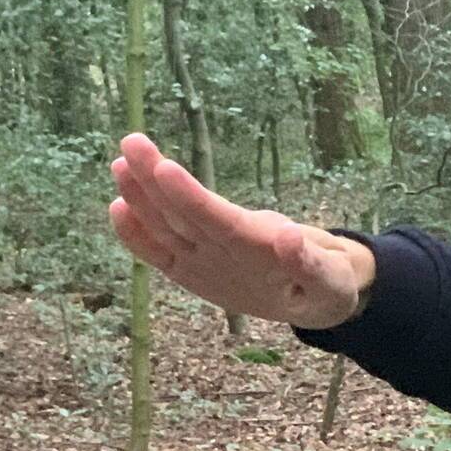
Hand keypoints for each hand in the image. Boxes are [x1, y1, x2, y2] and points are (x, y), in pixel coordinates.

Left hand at [107, 132, 375, 329]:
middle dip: (153, 182)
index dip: (190, 198)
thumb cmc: (326, 282)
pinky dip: (134, 233)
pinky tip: (117, 205)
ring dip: (139, 196)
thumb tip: (288, 236)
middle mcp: (223, 266)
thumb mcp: (332, 278)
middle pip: (182, 220)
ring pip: (164, 230)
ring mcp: (202, 270)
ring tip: (121, 159)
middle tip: (133, 142)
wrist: (314, 308)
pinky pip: (157, 254)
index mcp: (258, 261)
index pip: (218, 223)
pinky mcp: (191, 272)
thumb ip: (310, 262)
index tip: (164, 167)